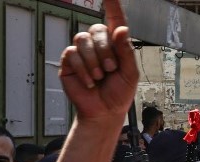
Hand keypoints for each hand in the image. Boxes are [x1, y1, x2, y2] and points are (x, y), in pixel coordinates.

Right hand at [59, 0, 138, 121]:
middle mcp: (98, 45)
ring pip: (82, 39)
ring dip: (93, 60)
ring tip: (99, 77)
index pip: (115, 19)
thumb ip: (126, 52)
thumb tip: (121, 29)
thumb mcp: (130, 74)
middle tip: (110, 69)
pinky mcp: (69, 62)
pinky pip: (72, 54)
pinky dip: (83, 69)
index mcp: (116, 44)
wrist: (104, 113)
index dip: (112, 5)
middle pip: (96, 29)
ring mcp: (82, 52)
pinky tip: (89, 82)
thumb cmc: (119, 94)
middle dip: (105, 50)